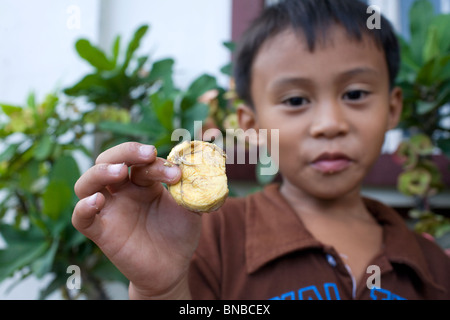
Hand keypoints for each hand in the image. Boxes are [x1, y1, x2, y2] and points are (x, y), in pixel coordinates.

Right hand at [72, 142, 201, 298]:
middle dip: (126, 151)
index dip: (157, 162)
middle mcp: (122, 192)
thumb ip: (191, 187)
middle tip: (148, 154)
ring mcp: (110, 210)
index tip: (177, 173)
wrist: (173, 268)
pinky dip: (84, 207)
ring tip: (120, 171)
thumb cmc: (179, 233)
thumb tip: (194, 165)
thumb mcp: (190, 206)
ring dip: (100, 172)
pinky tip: (97, 201)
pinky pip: (81, 218)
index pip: (141, 161)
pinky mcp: (101, 232)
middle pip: (108, 160)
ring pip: (86, 183)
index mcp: (143, 182)